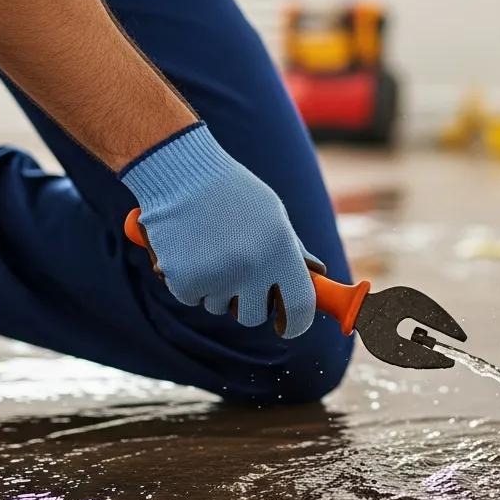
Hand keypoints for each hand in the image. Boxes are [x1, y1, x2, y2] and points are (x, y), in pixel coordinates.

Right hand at [119, 123, 319, 337]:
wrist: (182, 175)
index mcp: (282, 251)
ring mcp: (218, 277)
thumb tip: (317, 274)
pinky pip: (190, 297)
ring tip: (210, 249)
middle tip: (239, 279)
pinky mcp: (184, 281)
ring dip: (216, 289)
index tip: (287, 325)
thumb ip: (293, 250)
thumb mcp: (273, 216)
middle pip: (254, 316)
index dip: (296, 322)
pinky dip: (188, 281)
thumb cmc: (232, 193)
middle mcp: (253, 269)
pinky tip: (188, 250)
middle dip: (248, 304)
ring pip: (219, 307)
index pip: (301, 305)